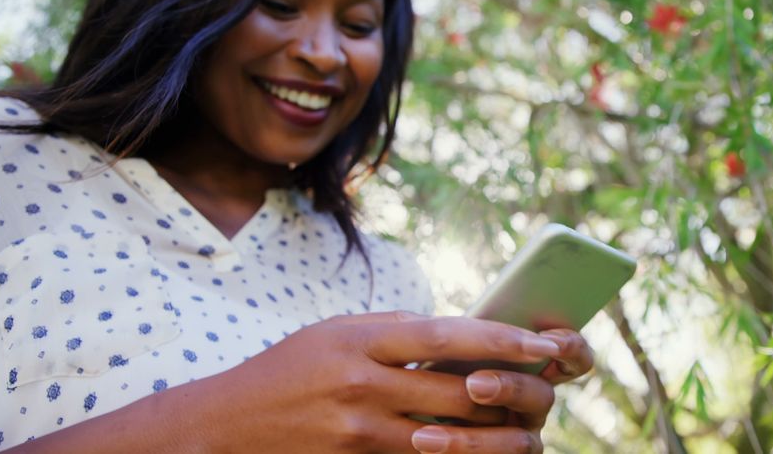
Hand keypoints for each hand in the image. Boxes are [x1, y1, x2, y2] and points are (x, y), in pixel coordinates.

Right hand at [196, 311, 563, 452]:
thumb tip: (457, 333)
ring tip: (525, 433)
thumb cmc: (289, 368)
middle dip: (510, 393)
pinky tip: (476, 452)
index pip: (446, 336)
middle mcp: (363, 384)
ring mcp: (359, 431)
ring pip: (448, 438)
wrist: (226, 424)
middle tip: (546, 389)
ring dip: (493, 438)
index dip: (501, 340)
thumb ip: (395, 332)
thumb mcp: (337, 332)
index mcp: (361, 340)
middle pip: (457, 391)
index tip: (541, 342)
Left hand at [409, 329, 593, 453]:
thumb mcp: (437, 345)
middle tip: (474, 384)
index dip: (570, 347)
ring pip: (518, 442)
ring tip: (425, 434)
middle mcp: (529, 402)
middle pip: (543, 395)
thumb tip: (474, 321)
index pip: (571, 355)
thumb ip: (459, 336)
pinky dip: (456, 450)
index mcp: (526, 364)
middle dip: (511, 388)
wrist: (399, 409)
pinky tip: (422, 442)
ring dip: (472, 437)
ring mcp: (518, 436)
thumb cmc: (421, 368)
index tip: (549, 342)